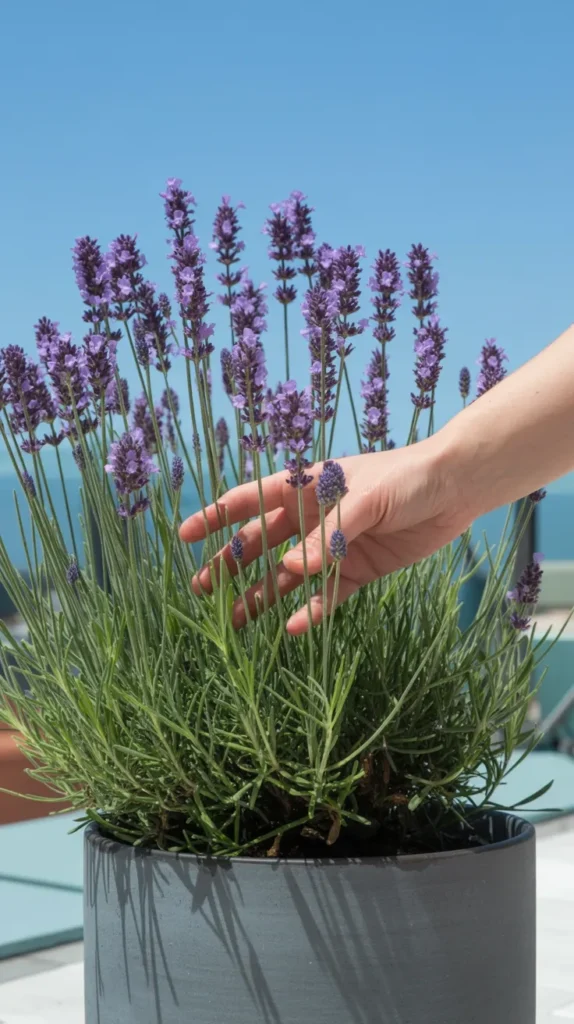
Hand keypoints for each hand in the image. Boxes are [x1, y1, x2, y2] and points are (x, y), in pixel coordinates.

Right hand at [180, 437, 471, 633]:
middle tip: (202, 590)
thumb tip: (292, 569)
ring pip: (287, 576)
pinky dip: (310, 612)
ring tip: (235, 622)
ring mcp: (333, 547)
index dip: (216, 517)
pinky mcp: (358, 571)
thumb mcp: (367, 499)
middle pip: (260, 543)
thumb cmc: (406, 477)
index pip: (250, 500)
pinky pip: (327, 596)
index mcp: (305, 488)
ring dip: (262, 596)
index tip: (185, 536)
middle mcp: (312, 519)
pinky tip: (291, 630)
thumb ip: (330, 534)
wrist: (455, 488)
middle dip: (230, 564)